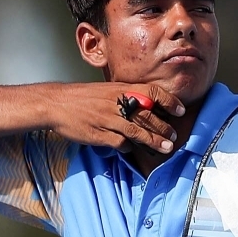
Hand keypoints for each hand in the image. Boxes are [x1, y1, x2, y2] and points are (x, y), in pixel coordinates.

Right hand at [44, 81, 186, 152]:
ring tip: (166, 147)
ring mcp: (108, 119)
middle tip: (174, 135)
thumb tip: (148, 105)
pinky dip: (128, 147)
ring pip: (138, 132)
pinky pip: (120, 143)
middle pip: (148, 116)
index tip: (180, 110)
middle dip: (164, 128)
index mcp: (121, 89)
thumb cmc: (83, 96)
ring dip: (154, 141)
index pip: (152, 92)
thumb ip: (127, 95)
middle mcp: (117, 103)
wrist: (57, 103)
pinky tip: (131, 148)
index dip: (169, 101)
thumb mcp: (107, 89)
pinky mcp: (99, 134)